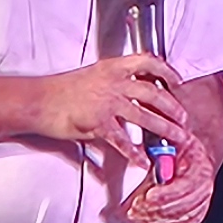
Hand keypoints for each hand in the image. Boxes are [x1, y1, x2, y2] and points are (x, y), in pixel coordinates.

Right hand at [32, 55, 186, 147]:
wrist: (38, 100)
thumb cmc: (61, 90)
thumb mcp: (92, 75)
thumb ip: (114, 81)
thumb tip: (130, 90)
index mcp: (113, 68)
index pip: (148, 62)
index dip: (167, 71)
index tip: (178, 82)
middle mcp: (114, 83)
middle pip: (154, 93)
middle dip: (174, 107)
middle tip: (184, 119)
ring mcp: (107, 102)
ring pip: (145, 116)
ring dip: (165, 129)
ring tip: (177, 138)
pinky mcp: (97, 122)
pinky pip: (121, 139)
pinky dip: (134, 151)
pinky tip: (142, 160)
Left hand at [121, 137, 217, 222]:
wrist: (193, 160)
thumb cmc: (181, 149)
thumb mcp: (174, 137)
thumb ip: (165, 135)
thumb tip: (160, 129)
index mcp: (200, 168)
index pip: (186, 186)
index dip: (166, 194)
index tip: (148, 196)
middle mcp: (204, 188)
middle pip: (182, 206)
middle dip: (155, 210)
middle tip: (135, 209)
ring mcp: (201, 204)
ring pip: (181, 220)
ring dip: (157, 222)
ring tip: (138, 217)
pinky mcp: (195, 216)